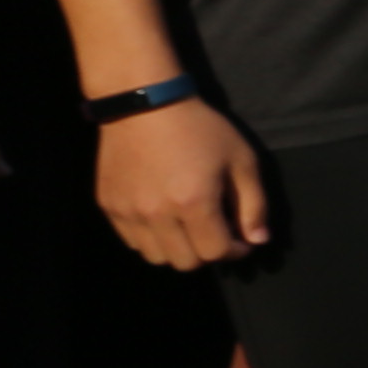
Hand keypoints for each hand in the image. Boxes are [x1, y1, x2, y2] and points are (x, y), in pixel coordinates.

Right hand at [97, 97, 272, 269]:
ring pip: (156, 257)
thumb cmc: (199, 128)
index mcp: (193, 203)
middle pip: (185, 262)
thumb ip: (254, 204)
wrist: (144, 104)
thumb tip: (258, 240)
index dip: (234, 250)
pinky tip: (162, 217)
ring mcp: (128, 212)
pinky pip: (132, 241)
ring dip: (177, 249)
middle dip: (206, 252)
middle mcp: (157, 214)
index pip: (215, 253)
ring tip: (187, 226)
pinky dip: (151, 238)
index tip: (240, 239)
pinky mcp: (109, 205)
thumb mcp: (241, 159)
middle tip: (214, 231)